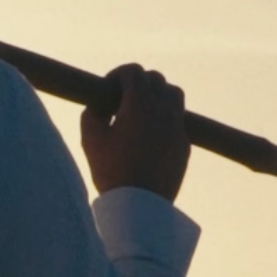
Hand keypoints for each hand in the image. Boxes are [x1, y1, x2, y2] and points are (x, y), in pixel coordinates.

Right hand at [81, 63, 189, 201]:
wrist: (140, 205)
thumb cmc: (113, 171)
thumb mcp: (91, 140)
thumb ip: (91, 114)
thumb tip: (98, 106)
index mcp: (140, 103)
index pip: (133, 72)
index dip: (116, 75)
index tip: (107, 90)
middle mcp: (163, 109)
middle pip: (155, 79)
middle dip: (137, 83)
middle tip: (121, 100)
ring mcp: (178, 127)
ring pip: (173, 94)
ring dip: (157, 95)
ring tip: (140, 112)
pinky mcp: (185, 144)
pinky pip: (178, 120)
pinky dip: (164, 118)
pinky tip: (149, 135)